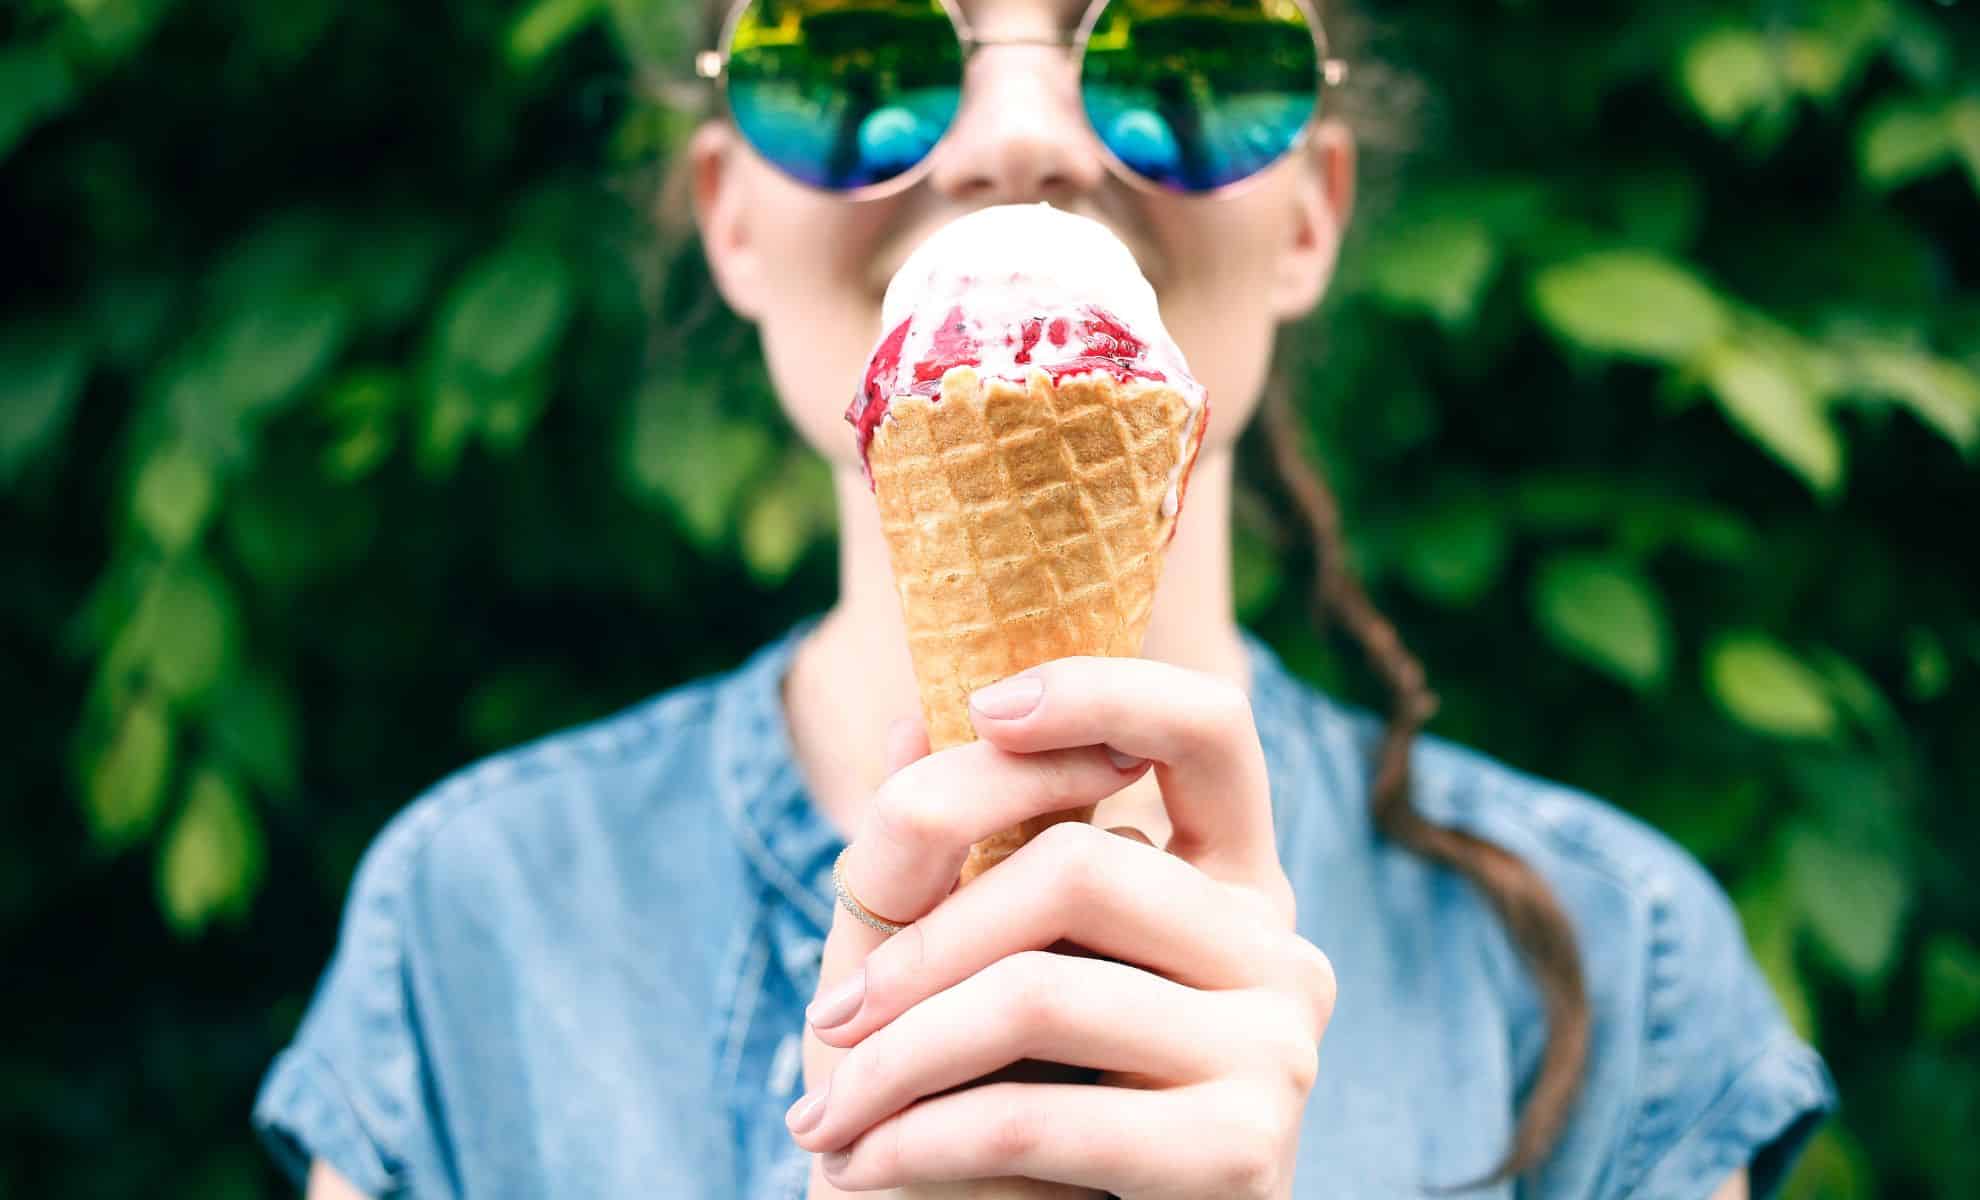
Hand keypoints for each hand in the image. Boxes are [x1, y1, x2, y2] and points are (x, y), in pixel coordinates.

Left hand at [791, 657, 1336, 1198]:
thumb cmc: (1007, 1102)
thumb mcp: (968, 968)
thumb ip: (954, 854)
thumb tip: (904, 718)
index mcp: (1233, 884)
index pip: (1213, 729)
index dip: (1106, 690)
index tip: (982, 708)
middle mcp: (1279, 951)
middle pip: (1080, 864)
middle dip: (921, 945)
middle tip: (831, 1017)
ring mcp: (1277, 1050)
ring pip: (1037, 995)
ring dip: (893, 1063)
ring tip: (823, 1114)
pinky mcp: (1243, 1154)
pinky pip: (1033, 1117)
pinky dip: (917, 1143)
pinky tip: (862, 1167)